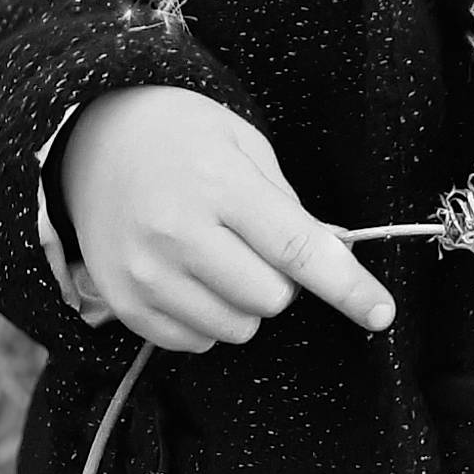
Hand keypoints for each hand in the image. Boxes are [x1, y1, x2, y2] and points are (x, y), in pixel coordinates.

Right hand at [61, 86, 395, 351]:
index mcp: (219, 184)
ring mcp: (147, 274)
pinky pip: (196, 342)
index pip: (297, 249)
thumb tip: (336, 256)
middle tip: (255, 240)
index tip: (381, 312)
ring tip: (216, 253)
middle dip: (282, 278)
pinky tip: (188, 274)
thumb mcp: (241, 142)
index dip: (347, 286)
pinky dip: (207, 318)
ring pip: (237, 328)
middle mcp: (179, 234)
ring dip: (244, 301)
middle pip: (272, 298)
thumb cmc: (179, 131)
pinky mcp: (125, 304)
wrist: (92, 137)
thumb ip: (288, 203)